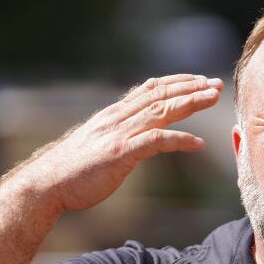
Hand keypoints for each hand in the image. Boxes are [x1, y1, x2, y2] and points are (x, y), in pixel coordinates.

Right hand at [23, 74, 223, 212]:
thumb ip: (117, 135)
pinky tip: (198, 144)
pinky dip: (179, 140)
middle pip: (161, 95)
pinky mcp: (120, 153)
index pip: (150, 89)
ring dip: (191, 102)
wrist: (46, 183)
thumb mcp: (98, 144)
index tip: (199, 80)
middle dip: (191, 87)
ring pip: (161, 111)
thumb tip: (133, 136)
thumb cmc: (72, 170)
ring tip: (214, 99)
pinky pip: (156, 142)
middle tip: (217, 84)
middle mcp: (118, 118)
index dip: (177, 82)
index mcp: (114, 115)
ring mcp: (119, 134)